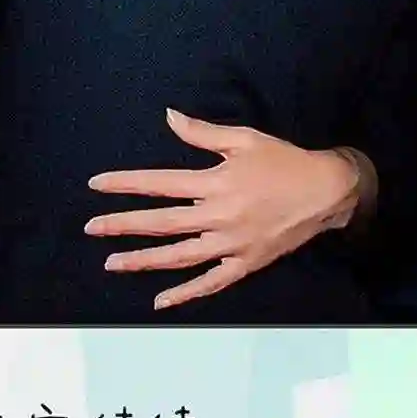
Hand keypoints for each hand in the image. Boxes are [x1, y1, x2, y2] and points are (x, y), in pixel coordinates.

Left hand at [84, 106, 359, 310]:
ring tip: (113, 263)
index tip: (96, 185)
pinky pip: (210, 283)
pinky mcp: (244, 264)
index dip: (126, 184)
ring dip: (143, 261)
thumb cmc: (282, 161)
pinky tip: (159, 301)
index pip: (159, 184)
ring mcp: (231, 245)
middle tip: (91, 228)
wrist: (325, 192)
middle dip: (123, 226)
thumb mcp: (243, 138)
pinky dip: (185, 294)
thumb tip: (168, 116)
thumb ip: (202, 132)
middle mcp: (218, 217)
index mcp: (215, 183)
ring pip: (179, 257)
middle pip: (161, 224)